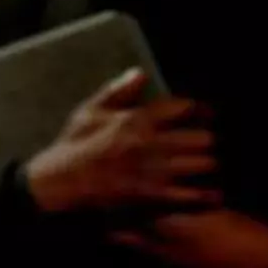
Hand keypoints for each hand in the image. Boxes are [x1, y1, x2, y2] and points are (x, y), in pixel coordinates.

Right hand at [24, 69, 220, 216]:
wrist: (59, 182)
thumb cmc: (73, 145)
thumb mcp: (89, 111)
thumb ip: (117, 90)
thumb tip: (140, 73)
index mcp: (137, 119)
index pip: (183, 108)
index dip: (200, 110)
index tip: (205, 114)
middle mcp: (150, 142)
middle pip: (202, 138)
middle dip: (205, 140)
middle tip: (202, 143)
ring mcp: (153, 169)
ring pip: (203, 164)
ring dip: (206, 164)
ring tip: (202, 165)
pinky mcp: (153, 194)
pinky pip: (193, 194)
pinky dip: (205, 194)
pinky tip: (208, 193)